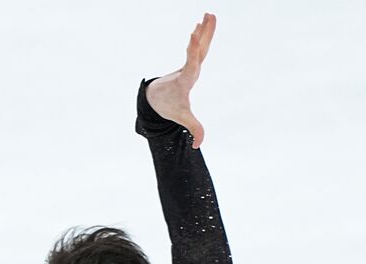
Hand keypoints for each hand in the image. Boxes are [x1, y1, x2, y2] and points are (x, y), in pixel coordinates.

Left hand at [145, 12, 216, 148]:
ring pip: (199, 45)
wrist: (156, 98)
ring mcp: (189, 65)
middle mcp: (187, 69)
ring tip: (209, 14)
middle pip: (197, 49)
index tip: (193, 35)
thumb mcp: (181, 118)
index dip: (192, 49)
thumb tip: (198, 146)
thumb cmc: (170, 106)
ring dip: (205, 30)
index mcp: (185, 80)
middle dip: (202, 34)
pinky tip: (203, 24)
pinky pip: (198, 47)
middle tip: (206, 17)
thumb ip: (194, 129)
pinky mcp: (191, 63)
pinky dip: (202, 36)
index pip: (190, 62)